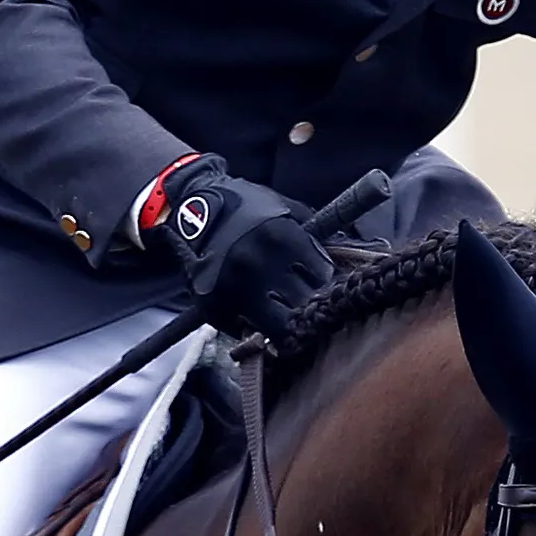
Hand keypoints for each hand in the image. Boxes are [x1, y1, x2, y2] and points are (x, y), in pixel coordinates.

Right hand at [152, 158, 335, 344]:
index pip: (321, 277)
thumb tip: (342, 251)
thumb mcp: (284, 207)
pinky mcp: (213, 305)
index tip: (322, 286)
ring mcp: (233, 288)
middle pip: (301, 307)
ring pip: (275, 327)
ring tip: (287, 318)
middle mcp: (257, 266)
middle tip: (307, 306)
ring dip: (284, 325)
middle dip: (307, 307)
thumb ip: (312, 231)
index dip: (324, 283)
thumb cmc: (246, 205)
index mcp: (280, 238)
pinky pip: (244, 330)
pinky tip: (258, 314)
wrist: (193, 206)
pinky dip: (253, 326)